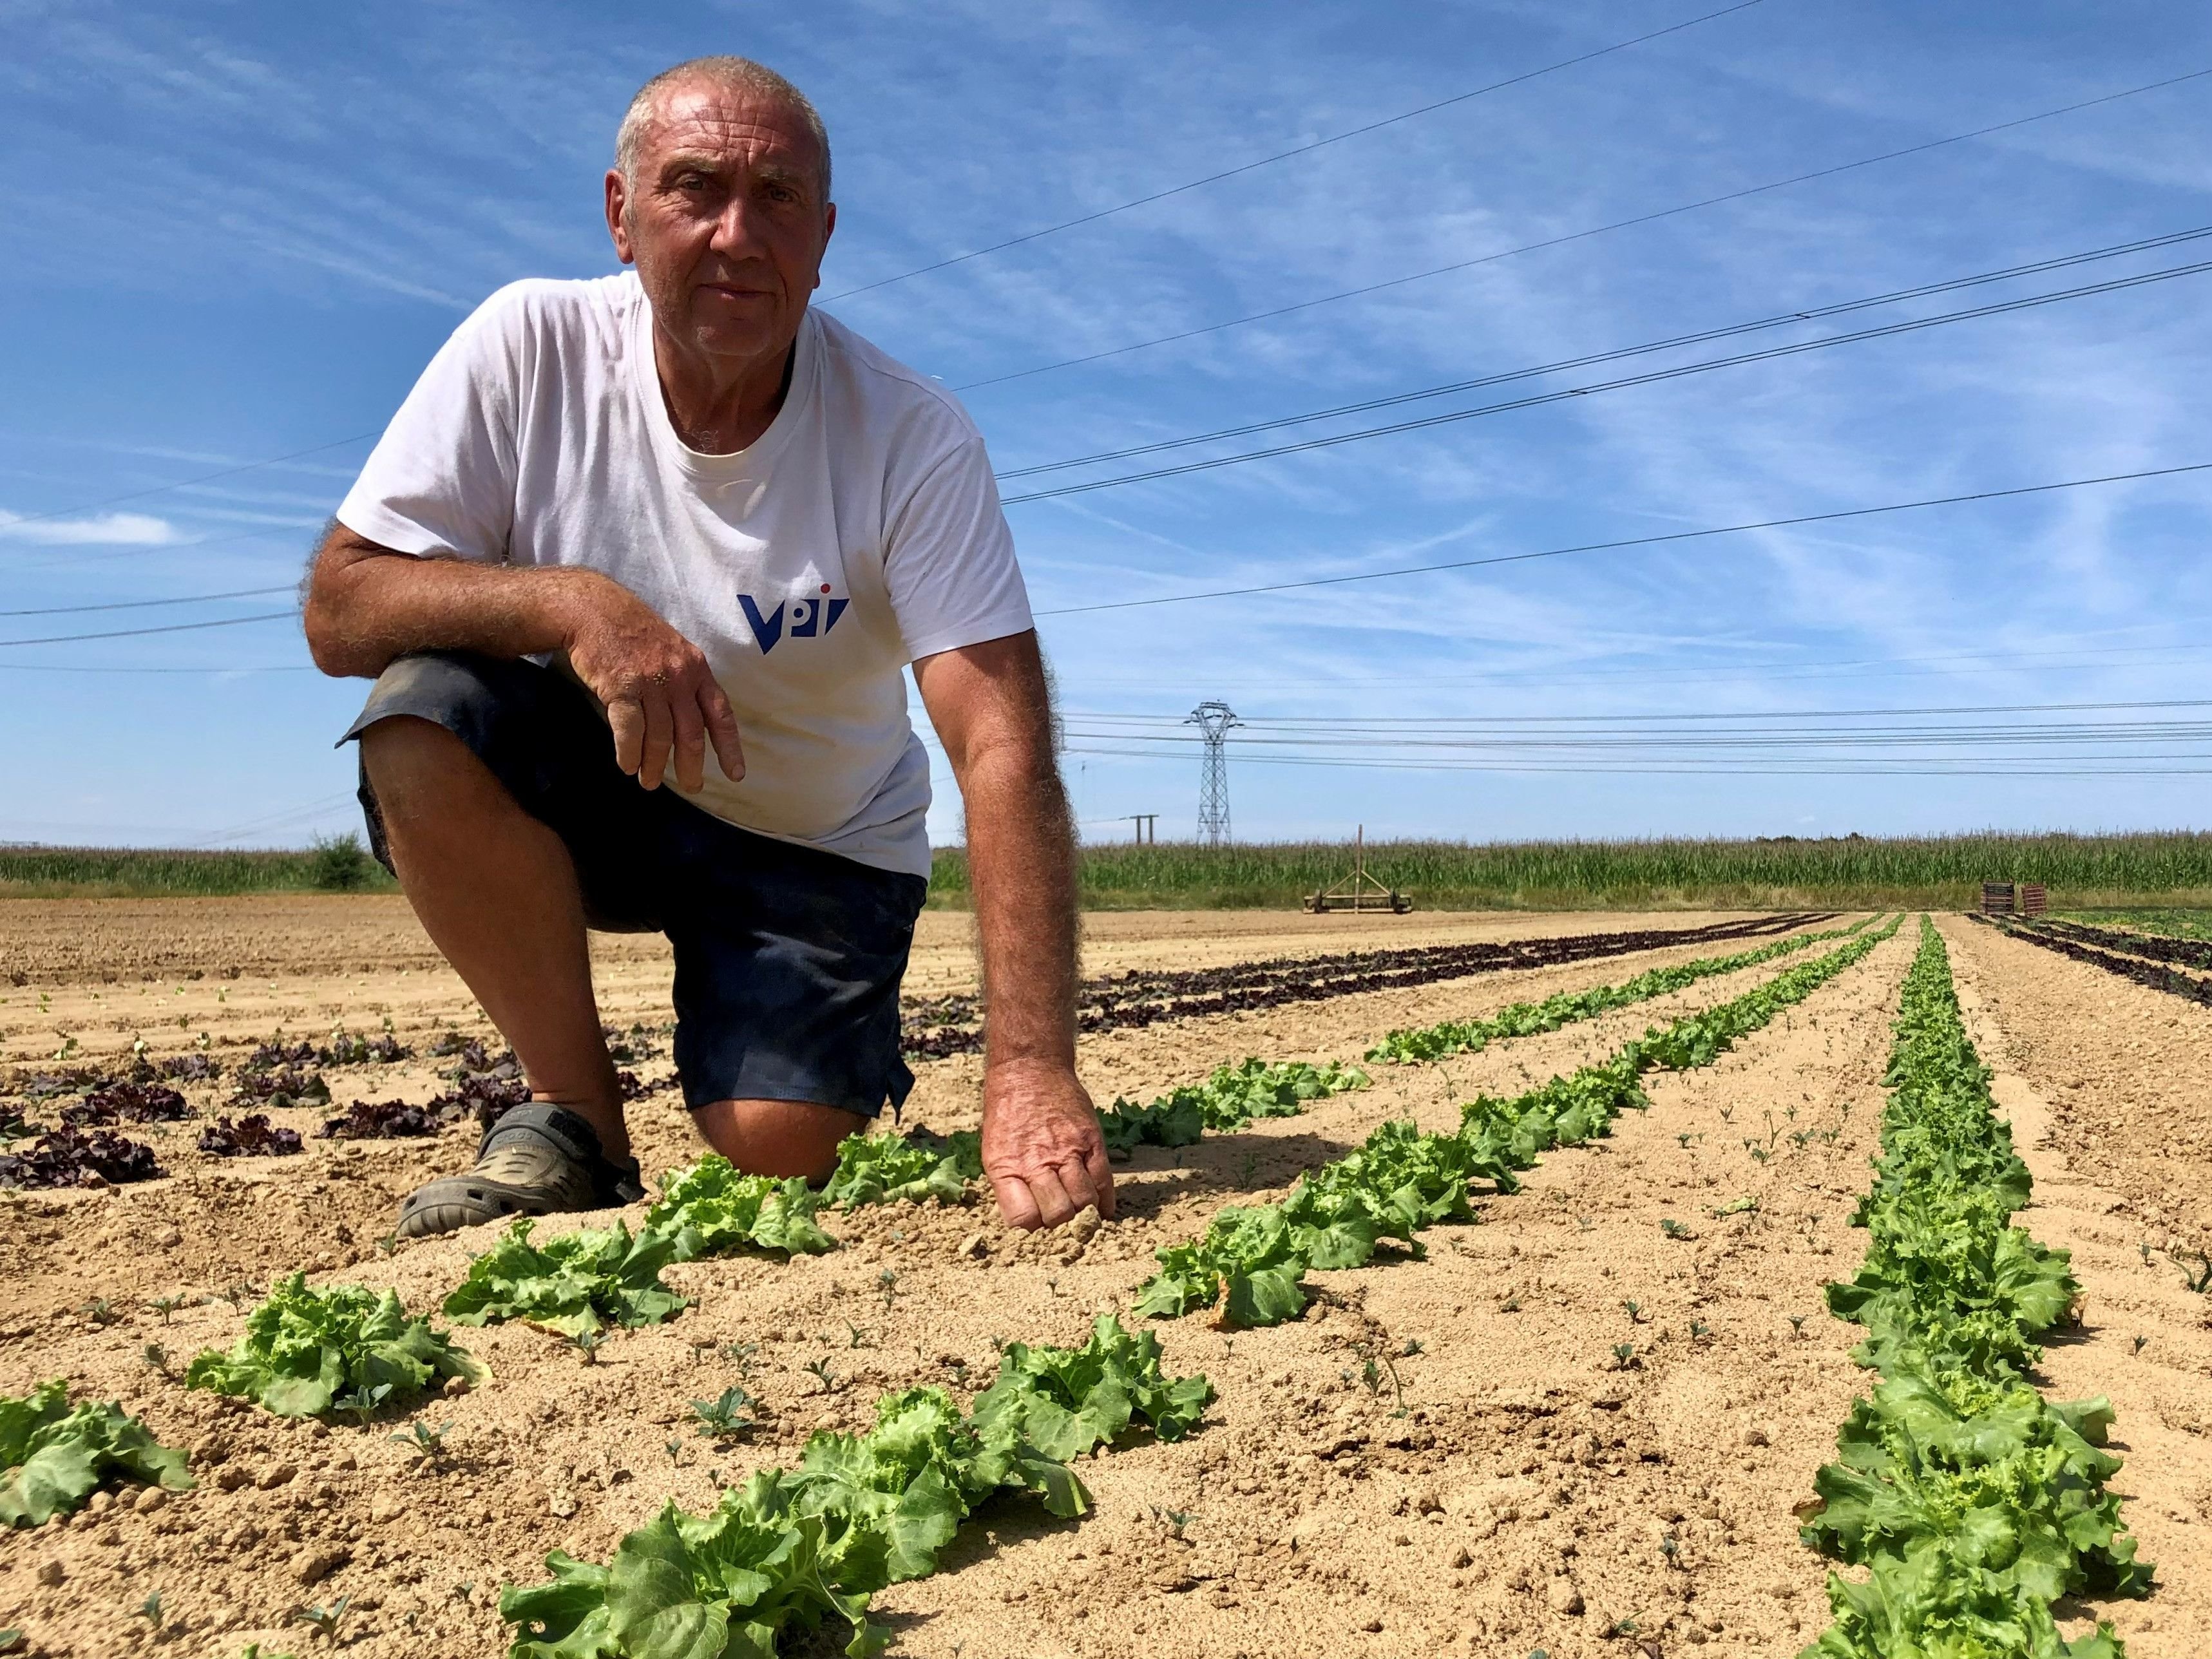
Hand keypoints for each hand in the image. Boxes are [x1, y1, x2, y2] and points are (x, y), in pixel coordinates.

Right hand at [560, 577, 744, 791]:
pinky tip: (628, 766)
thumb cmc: (633, 632)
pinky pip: (630, 731)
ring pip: (659, 737)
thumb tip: (690, 723)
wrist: (595, 609)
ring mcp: (651, 682)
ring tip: (649, 781)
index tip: (735, 774)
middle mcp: (679, 676)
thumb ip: (685, 682)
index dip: (729, 747)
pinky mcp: (621, 687)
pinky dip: (629, 754)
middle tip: (690, 787)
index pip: (720, 714)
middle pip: (691, 733)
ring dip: (654, 765)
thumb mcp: (673, 650)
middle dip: (690, 766)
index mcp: (697, 668)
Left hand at [980, 1057, 1113, 1230]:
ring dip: (1083, 1211)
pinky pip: (1105, 1181)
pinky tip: (1102, 1208)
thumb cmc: (1007, 1113)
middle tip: (1060, 1215)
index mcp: (1006, 1167)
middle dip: (1060, 1223)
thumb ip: (1011, 1186)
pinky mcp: (1091, 1140)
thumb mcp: (994, 1150)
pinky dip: (1105, 1200)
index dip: (1032, 1227)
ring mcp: (1068, 1150)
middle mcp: (1037, 1161)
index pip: (1023, 1219)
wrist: (1029, 1069)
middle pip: (1059, 1214)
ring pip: (1085, 1201)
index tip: (1036, 1222)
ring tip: (1079, 1207)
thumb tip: (1030, 1221)